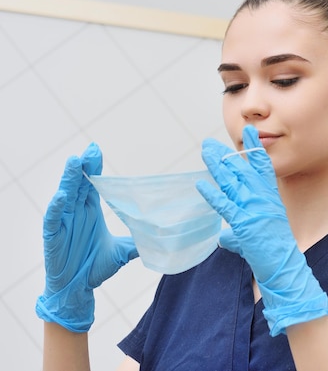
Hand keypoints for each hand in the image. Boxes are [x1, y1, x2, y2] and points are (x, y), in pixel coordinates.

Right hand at [36, 143, 137, 332]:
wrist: (79, 290)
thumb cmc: (95, 267)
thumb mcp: (123, 251)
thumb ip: (139, 241)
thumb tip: (163, 237)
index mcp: (91, 212)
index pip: (92, 184)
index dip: (94, 168)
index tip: (96, 150)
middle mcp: (76, 213)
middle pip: (79, 184)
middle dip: (84, 166)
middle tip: (90, 149)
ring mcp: (63, 224)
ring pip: (64, 196)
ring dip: (69, 179)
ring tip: (75, 162)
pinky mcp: (53, 237)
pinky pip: (52, 220)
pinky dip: (56, 208)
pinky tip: (62, 196)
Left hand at [196, 125, 327, 335]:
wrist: (283, 265)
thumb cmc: (274, 252)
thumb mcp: (256, 237)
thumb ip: (237, 235)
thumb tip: (222, 238)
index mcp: (270, 197)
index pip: (262, 167)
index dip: (254, 149)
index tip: (249, 131)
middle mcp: (263, 198)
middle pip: (241, 170)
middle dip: (224, 156)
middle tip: (209, 144)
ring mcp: (254, 209)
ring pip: (232, 182)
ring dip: (216, 166)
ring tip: (205, 152)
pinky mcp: (244, 222)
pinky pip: (225, 205)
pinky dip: (212, 195)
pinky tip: (201, 185)